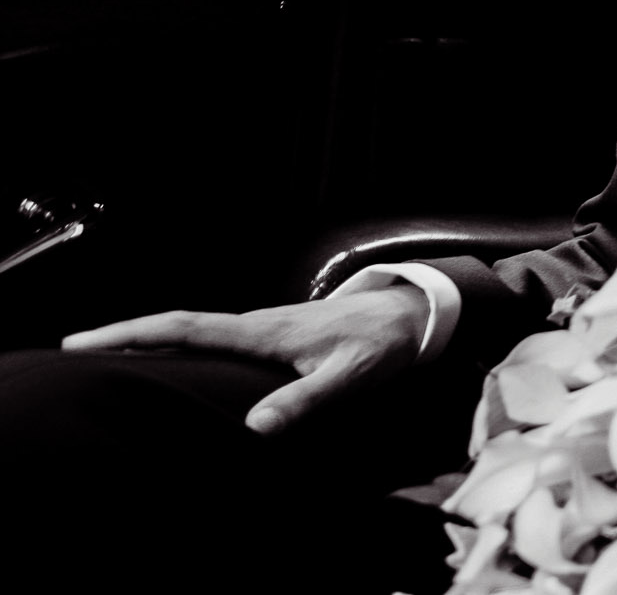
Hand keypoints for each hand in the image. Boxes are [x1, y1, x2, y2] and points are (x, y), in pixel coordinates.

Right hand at [61, 287, 428, 433]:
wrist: (413, 316)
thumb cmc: (379, 345)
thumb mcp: (347, 377)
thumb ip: (304, 401)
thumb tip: (255, 428)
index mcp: (260, 331)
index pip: (184, 328)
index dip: (133, 334)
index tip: (85, 342)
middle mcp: (254, 325)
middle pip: (177, 328)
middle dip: (127, 337)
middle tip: (75, 354)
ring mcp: (262, 330)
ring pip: (195, 333)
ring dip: (152, 343)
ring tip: (108, 363)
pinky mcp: (272, 339)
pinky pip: (214, 341)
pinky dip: (182, 348)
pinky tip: (173, 367)